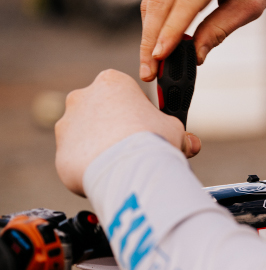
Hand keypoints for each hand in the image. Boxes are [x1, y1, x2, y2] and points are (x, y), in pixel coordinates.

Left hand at [55, 69, 200, 195]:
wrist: (127, 169)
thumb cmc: (152, 140)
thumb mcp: (175, 130)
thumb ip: (179, 134)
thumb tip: (191, 143)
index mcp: (111, 82)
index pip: (125, 94)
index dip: (139, 112)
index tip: (148, 129)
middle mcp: (82, 97)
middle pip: (102, 114)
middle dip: (116, 130)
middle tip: (135, 149)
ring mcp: (67, 125)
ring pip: (88, 138)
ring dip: (103, 149)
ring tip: (124, 167)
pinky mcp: (61, 152)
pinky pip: (80, 162)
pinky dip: (93, 170)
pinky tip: (111, 177)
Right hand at [139, 0, 265, 81]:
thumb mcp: (246, 7)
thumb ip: (219, 29)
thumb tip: (196, 55)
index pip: (182, 7)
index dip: (169, 33)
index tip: (160, 56)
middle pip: (158, 7)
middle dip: (150, 42)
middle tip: (149, 72)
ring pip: (151, 5)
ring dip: (148, 36)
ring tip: (150, 64)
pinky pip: (154, 2)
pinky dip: (152, 24)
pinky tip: (155, 45)